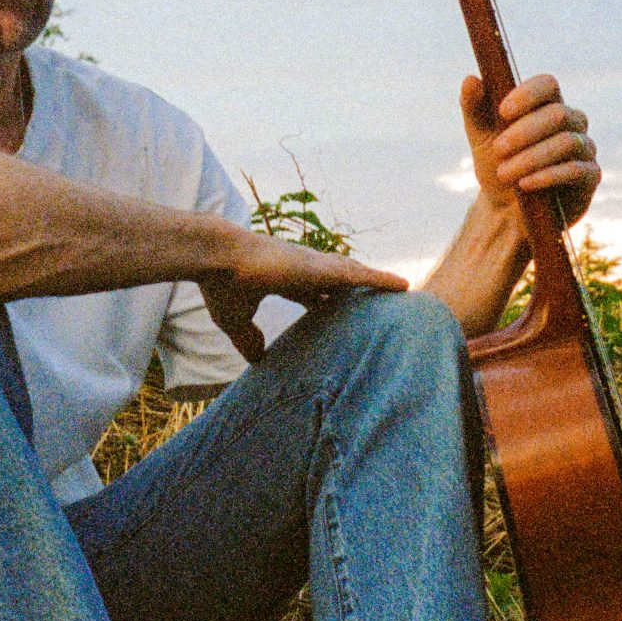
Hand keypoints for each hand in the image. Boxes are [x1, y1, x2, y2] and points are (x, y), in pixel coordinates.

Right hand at [199, 227, 406, 365]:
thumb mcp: (235, 319)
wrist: (218, 260)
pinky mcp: (323, 267)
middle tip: (378, 307)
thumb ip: (247, 338)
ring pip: (356, 276)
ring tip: (401, 295)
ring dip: (377, 285)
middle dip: (358, 292)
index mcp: (286, 278)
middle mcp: (304, 268)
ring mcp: (316, 265)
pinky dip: (383, 281)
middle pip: (340, 281)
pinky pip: (362, 276)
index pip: (313, 291)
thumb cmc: (222, 284)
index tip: (339, 315)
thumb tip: (257, 360)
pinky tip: (403, 287)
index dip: (327, 301)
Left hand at [461, 72, 600, 232]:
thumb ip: (474, 108)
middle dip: (524, 132)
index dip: (528, 94)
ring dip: (531, 157)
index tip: (503, 111)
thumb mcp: (479, 137)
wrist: (505, 210)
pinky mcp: (589, 177)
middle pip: (558, 114)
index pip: (548, 84)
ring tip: (504, 173)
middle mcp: (571, 122)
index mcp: (547, 104)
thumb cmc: (496, 165)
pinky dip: (548, 176)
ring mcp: (584, 149)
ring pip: (566, 142)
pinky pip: (576, 170)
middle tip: (498, 149)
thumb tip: (470, 80)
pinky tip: (525, 184)